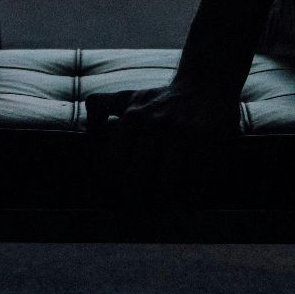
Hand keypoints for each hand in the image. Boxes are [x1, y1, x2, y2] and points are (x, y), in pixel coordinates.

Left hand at [84, 83, 241, 203]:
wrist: (207, 82)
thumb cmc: (163, 98)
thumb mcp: (130, 96)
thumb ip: (102, 107)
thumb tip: (87, 134)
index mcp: (133, 116)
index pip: (112, 162)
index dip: (114, 185)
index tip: (121, 197)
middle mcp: (154, 122)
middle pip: (136, 177)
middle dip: (139, 200)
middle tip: (144, 211)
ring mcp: (182, 130)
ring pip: (167, 182)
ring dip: (167, 201)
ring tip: (167, 208)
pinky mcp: (208, 137)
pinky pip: (196, 177)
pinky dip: (191, 196)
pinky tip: (189, 201)